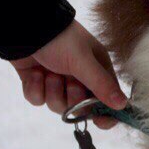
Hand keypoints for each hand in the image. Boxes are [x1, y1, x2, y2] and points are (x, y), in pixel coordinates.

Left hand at [10, 21, 126, 128]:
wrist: (24, 26)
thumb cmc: (60, 39)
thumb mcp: (83, 61)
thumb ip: (102, 84)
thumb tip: (123, 105)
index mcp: (96, 70)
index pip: (107, 99)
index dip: (105, 113)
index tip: (100, 121)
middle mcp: (79, 78)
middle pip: (80, 107)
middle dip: (71, 97)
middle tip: (68, 81)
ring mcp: (57, 81)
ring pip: (57, 105)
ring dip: (51, 90)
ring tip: (47, 72)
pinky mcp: (37, 83)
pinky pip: (38, 100)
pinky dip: (34, 88)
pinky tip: (34, 73)